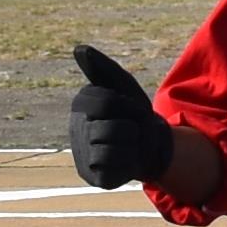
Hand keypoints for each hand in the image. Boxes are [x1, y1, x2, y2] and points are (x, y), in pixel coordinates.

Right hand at [65, 44, 178, 191]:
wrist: (150, 145)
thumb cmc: (134, 112)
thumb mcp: (123, 85)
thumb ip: (101, 67)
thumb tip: (79, 48)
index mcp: (81, 104)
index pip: (108, 101)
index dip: (130, 105)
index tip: (130, 108)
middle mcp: (77, 129)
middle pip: (116, 127)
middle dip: (133, 128)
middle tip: (132, 130)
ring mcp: (83, 155)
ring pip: (115, 148)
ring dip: (132, 146)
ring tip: (129, 145)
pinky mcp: (93, 177)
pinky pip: (114, 168)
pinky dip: (128, 163)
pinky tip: (126, 162)